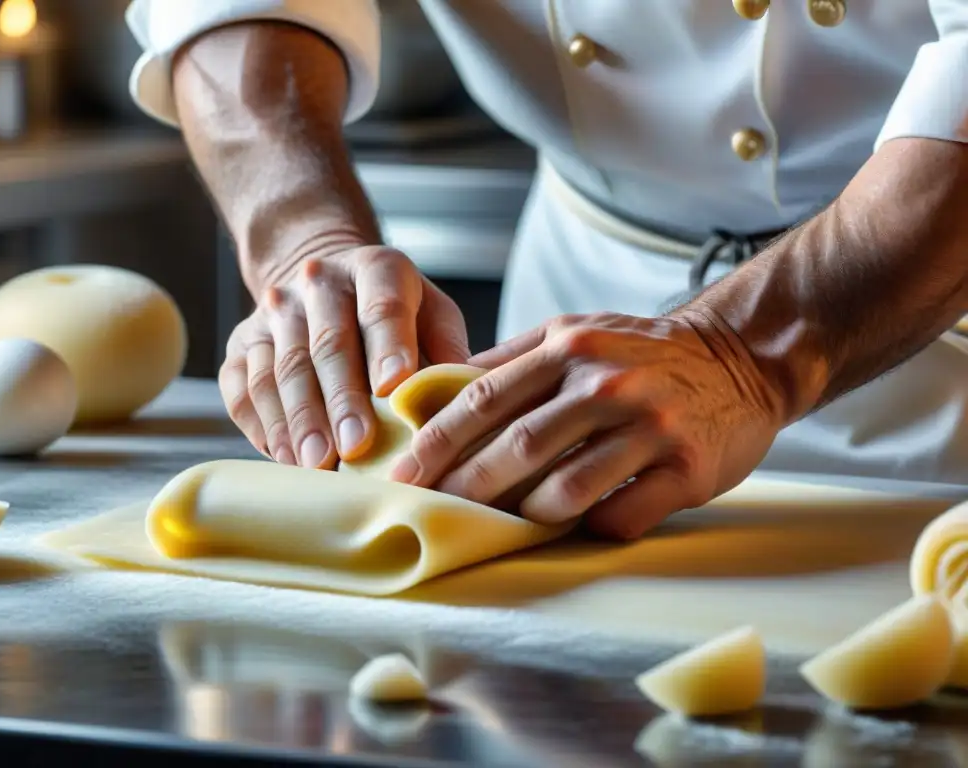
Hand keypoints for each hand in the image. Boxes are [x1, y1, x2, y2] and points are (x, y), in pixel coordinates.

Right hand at [219, 246, 470, 466]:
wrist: (323, 281)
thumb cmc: (391, 311)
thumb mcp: (431, 313)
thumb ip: (448, 351)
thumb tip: (464, 397)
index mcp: (375, 269)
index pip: (382, 305)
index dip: (388, 345)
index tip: (394, 385)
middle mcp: (317, 283)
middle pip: (327, 343)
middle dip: (341, 399)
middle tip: (355, 446)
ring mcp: (273, 313)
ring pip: (280, 368)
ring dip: (298, 420)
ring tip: (315, 464)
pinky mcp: (242, 343)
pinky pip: (242, 387)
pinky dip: (262, 425)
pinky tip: (283, 457)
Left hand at [388, 311, 785, 538]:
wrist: (739, 359)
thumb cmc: (642, 353)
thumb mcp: (575, 332)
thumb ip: (510, 357)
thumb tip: (436, 386)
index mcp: (569, 347)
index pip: (486, 397)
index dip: (438, 440)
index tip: (404, 474)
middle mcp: (606, 384)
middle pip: (518, 446)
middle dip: (466, 486)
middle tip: (432, 513)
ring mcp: (650, 427)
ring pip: (568, 488)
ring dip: (530, 514)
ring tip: (510, 523)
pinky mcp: (687, 469)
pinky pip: (624, 515)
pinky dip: (593, 528)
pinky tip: (580, 529)